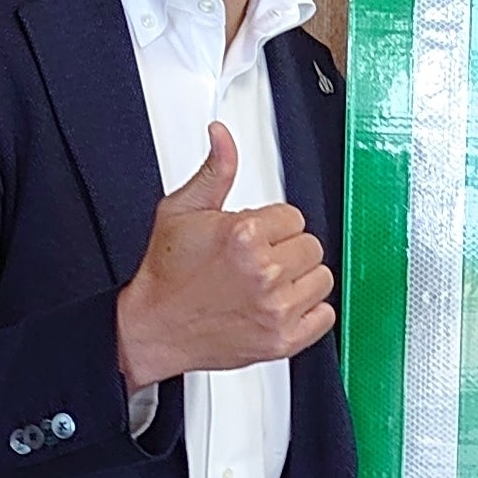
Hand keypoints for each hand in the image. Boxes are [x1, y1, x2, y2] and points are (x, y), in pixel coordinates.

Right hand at [115, 122, 335, 391]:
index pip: (293, 216)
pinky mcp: (282, 340)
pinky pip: (324, 317)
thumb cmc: (166, 274)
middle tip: (259, 261)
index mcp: (243, 235)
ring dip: (301, 279)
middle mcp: (264, 272)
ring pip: (322, 279)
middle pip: (311, 246)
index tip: (254, 237)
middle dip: (287, 249)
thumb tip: (222, 137)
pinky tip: (282, 305)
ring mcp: (276, 309)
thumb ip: (215, 171)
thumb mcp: (182, 210)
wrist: (153, 327)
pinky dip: (310, 313)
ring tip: (270, 283)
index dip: (272, 225)